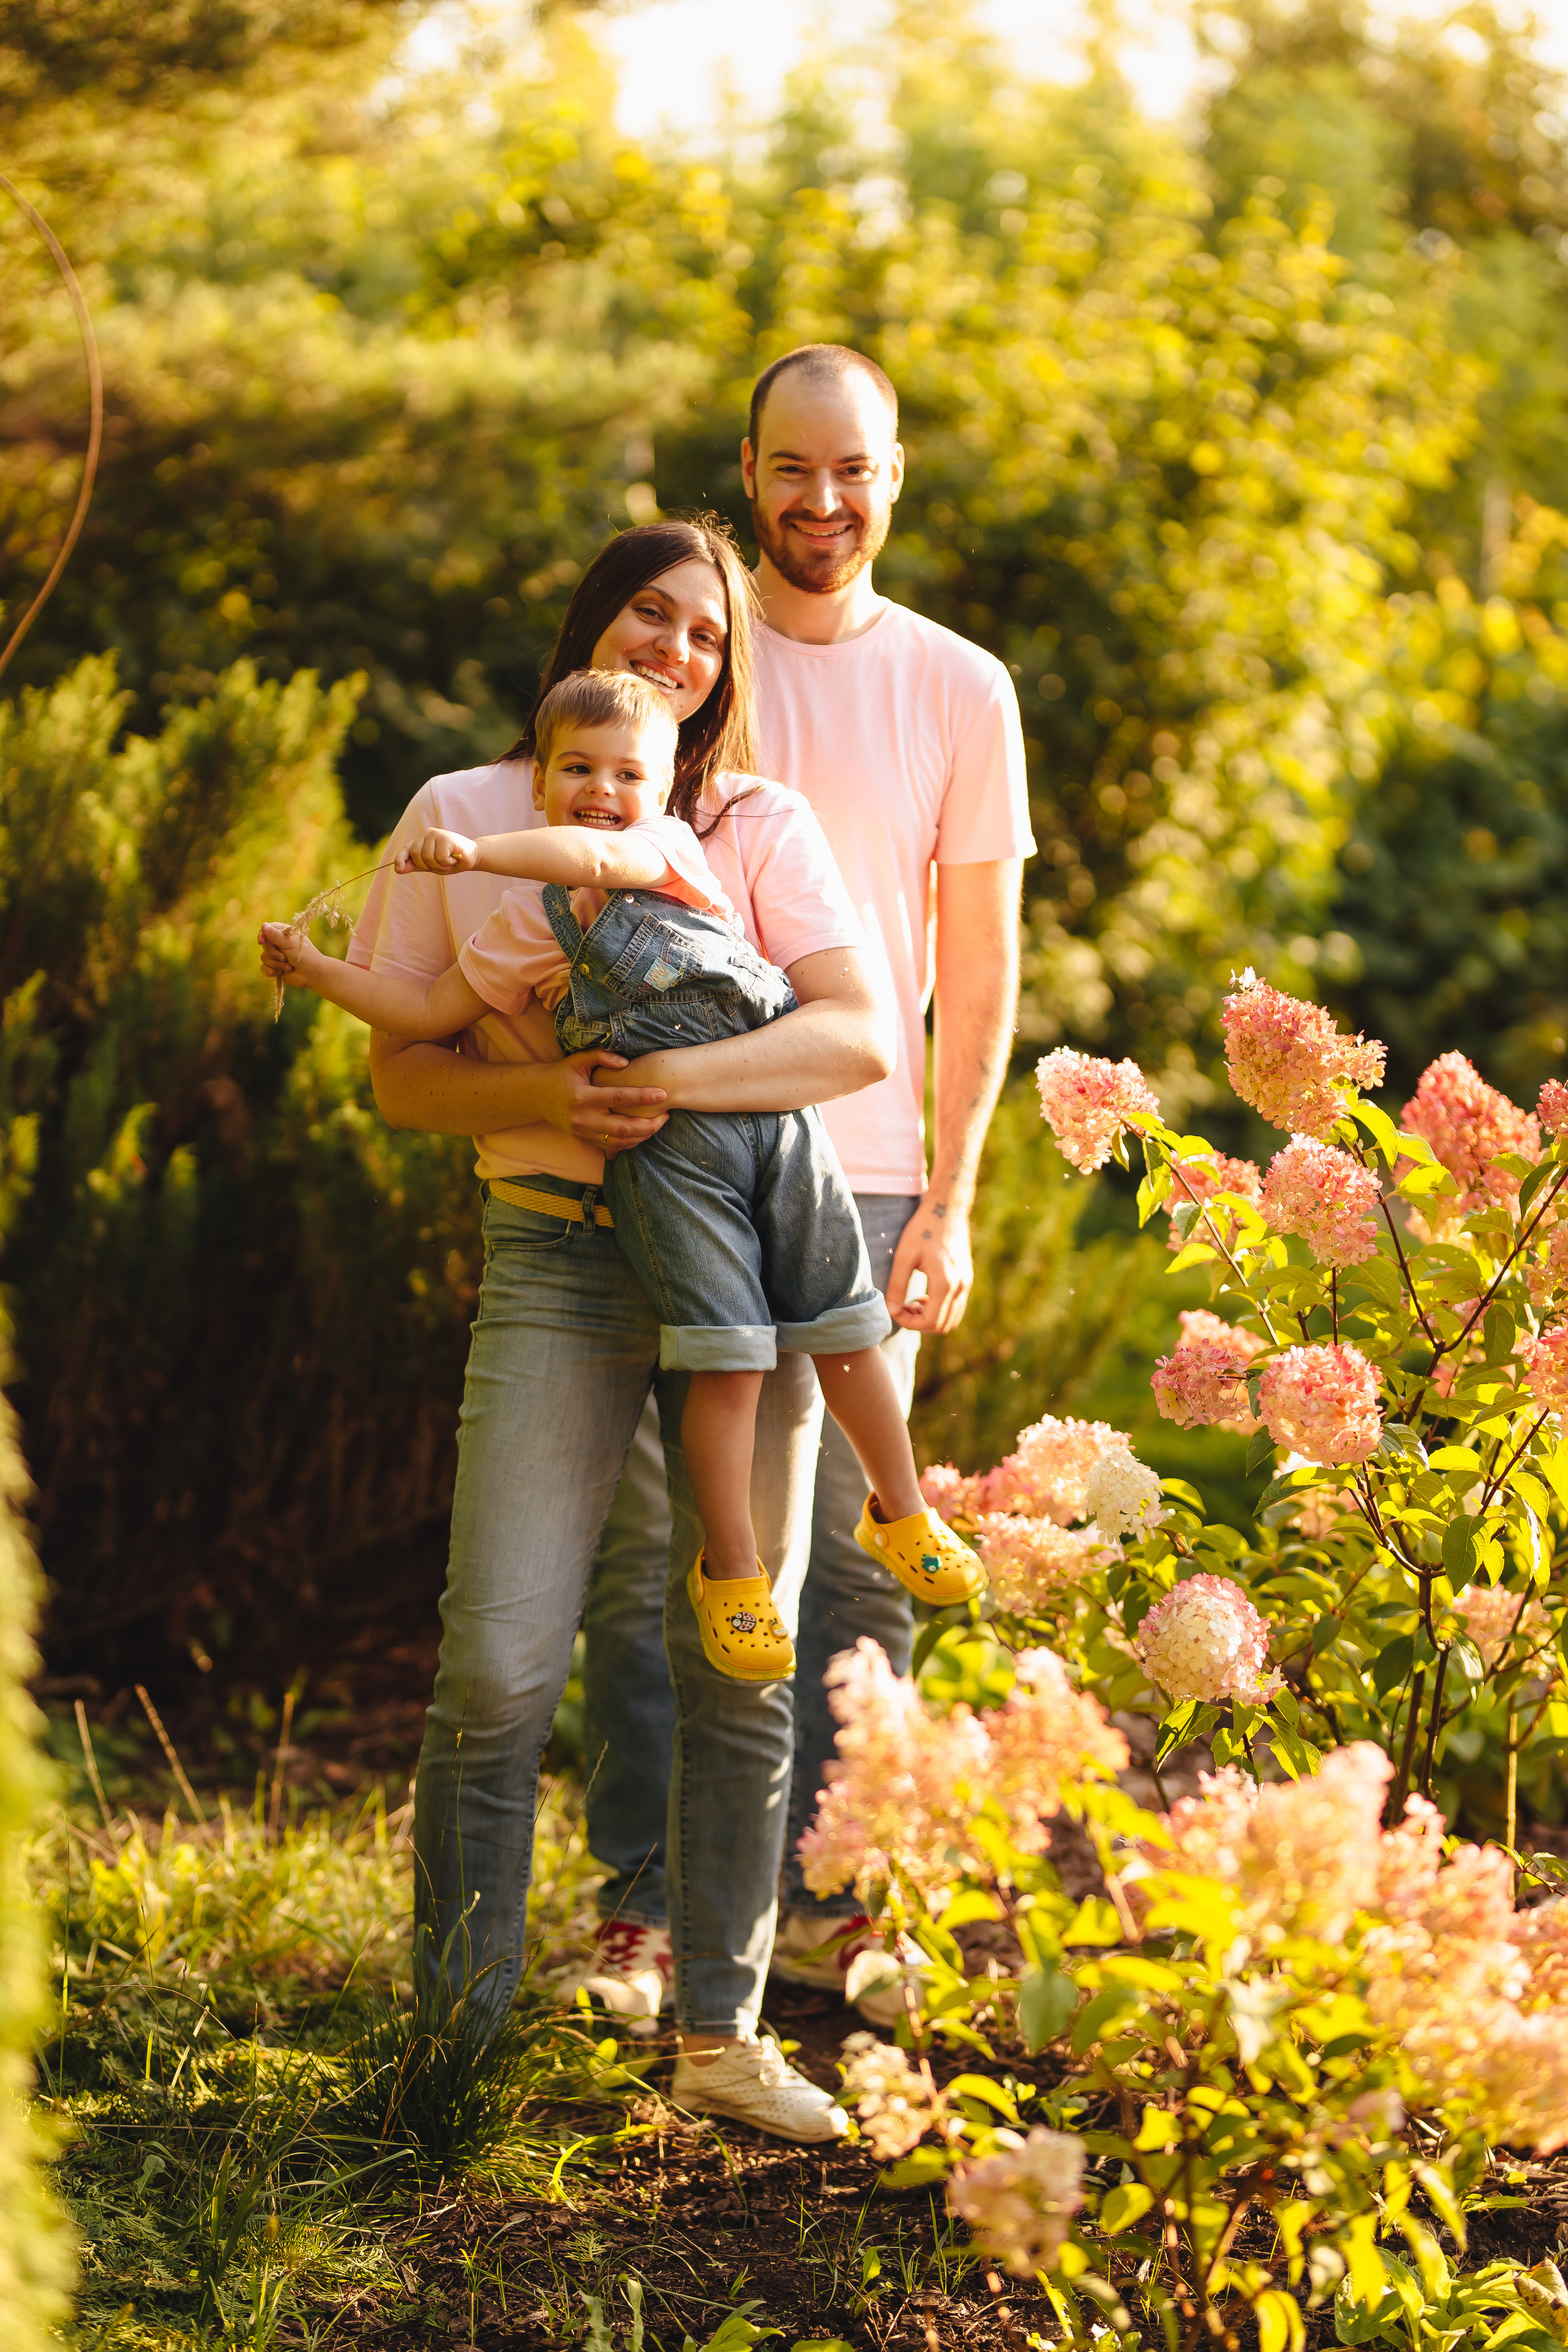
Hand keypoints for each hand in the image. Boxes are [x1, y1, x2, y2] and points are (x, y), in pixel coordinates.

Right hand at [258, 920, 310, 983]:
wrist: (312, 974)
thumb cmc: (304, 955)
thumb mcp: (289, 943)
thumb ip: (275, 935)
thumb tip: (263, 925)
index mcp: (283, 933)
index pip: (266, 929)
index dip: (262, 935)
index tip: (261, 941)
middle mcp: (278, 943)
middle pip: (265, 945)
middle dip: (274, 954)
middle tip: (285, 957)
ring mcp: (276, 955)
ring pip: (264, 958)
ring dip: (276, 964)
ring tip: (289, 966)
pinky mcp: (275, 967)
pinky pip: (264, 968)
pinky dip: (272, 971)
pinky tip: (280, 973)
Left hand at [396, 828, 478, 874]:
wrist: (471, 857)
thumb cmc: (450, 861)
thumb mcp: (430, 866)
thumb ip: (414, 865)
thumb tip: (397, 869)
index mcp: (420, 841)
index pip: (405, 850)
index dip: (400, 859)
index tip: (399, 869)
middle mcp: (425, 835)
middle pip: (416, 855)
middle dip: (428, 866)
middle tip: (441, 864)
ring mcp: (435, 834)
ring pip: (428, 857)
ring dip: (440, 865)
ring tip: (449, 860)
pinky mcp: (445, 837)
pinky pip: (440, 857)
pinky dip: (448, 862)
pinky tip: (454, 857)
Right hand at [533, 1050, 667, 1154]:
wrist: (538, 1096)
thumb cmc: (562, 1074)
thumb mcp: (578, 1059)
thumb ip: (602, 1056)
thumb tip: (626, 1063)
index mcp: (583, 1097)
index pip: (619, 1098)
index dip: (643, 1096)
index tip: (663, 1093)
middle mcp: (583, 1118)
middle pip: (623, 1128)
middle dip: (649, 1125)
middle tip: (666, 1116)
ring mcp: (583, 1133)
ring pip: (620, 1142)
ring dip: (643, 1136)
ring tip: (658, 1124)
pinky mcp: (584, 1140)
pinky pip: (612, 1147)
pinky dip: (630, 1142)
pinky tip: (643, 1132)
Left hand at [886, 1190, 973, 1333]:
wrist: (946, 1210)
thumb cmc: (922, 1229)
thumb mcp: (904, 1256)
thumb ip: (897, 1285)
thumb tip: (892, 1311)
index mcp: (944, 1283)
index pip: (930, 1321)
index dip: (909, 1323)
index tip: (895, 1310)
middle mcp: (960, 1287)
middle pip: (942, 1326)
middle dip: (919, 1323)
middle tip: (902, 1308)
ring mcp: (966, 1284)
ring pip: (952, 1320)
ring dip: (931, 1318)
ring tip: (913, 1303)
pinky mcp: (967, 1279)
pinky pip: (956, 1307)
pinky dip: (940, 1310)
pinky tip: (925, 1297)